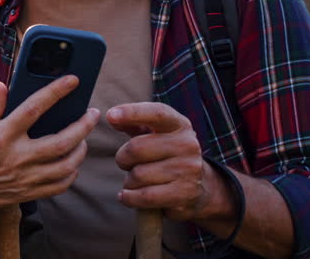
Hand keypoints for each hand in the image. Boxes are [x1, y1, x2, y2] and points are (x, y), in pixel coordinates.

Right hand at [0, 76, 99, 218]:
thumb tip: (3, 86)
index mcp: (1, 136)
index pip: (34, 108)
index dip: (55, 92)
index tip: (72, 81)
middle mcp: (16, 158)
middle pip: (61, 141)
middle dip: (83, 125)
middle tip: (92, 113)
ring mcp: (24, 178)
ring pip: (66, 166)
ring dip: (81, 150)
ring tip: (84, 137)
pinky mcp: (26, 194)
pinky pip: (58, 186)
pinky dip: (70, 174)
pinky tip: (71, 163)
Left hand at [108, 102, 212, 221]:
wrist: (199, 186)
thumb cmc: (165, 154)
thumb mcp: (153, 133)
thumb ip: (133, 123)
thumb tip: (112, 116)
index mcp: (179, 125)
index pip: (157, 113)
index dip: (132, 112)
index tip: (110, 116)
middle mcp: (188, 144)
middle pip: (136, 147)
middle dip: (122, 158)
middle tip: (125, 163)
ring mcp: (189, 169)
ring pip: (138, 175)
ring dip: (128, 181)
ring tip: (136, 181)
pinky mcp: (185, 194)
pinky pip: (145, 196)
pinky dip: (130, 197)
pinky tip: (127, 195)